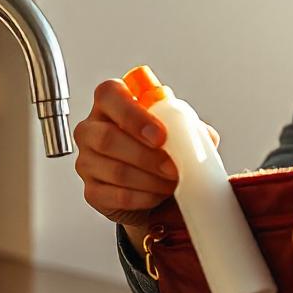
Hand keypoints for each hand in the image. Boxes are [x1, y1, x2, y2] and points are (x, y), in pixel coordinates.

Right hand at [73, 80, 218, 250]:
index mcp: (110, 103)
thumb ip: (189, 127)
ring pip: (115, 170)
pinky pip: (117, 196)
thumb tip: (205, 136)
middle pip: (107, 138)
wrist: (154, 188)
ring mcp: (86, 161)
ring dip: (150, 180)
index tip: (160, 135)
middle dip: (147, 156)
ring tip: (172, 183)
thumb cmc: (160, 149)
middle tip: (173, 167)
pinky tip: (158, 195)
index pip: (110, 95)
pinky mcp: (92, 192)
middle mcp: (91, 129)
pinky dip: (144, 197)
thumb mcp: (177, 131)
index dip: (134, 115)